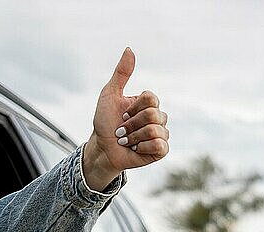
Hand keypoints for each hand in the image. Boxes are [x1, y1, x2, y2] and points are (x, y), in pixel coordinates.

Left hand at [83, 47, 168, 191]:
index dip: (133, 108)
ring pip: (155, 130)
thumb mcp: (109, 95)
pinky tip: (136, 149)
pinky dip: (143, 147)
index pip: (151, 98)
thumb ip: (121, 73)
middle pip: (153, 114)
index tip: (122, 114)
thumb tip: (129, 48)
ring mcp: (160, 134)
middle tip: (122, 131)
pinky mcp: (161, 150)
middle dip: (132, 124)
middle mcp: (157, 117)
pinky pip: (159, 145)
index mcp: (148, 104)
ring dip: (134, 137)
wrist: (102, 148)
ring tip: (127, 141)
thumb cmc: (105, 123)